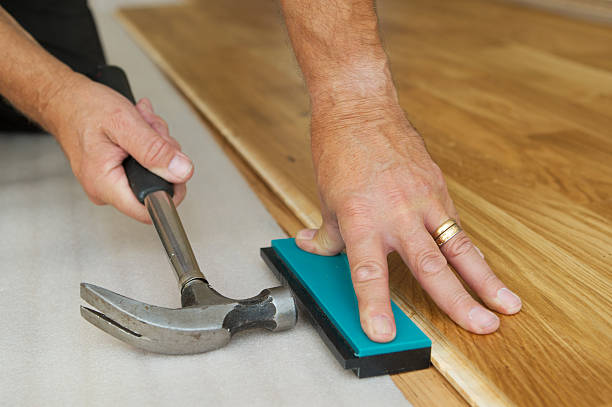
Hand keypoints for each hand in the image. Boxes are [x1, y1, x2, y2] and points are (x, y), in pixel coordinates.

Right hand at [46, 74, 192, 222]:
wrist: (65, 99)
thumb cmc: (84, 108)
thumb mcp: (125, 124)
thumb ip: (155, 150)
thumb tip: (181, 172)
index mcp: (105, 184)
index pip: (150, 211)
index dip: (171, 190)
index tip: (176, 166)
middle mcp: (106, 189)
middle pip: (157, 186)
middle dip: (164, 155)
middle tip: (152, 131)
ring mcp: (111, 182)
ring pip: (155, 171)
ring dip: (157, 143)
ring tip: (142, 124)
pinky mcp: (117, 172)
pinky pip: (146, 163)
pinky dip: (149, 142)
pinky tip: (139, 126)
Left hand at [296, 96, 521, 341]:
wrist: (360, 107)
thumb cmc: (340, 148)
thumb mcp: (326, 197)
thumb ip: (326, 233)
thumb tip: (312, 248)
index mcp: (361, 219)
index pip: (368, 271)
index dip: (375, 305)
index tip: (383, 333)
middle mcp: (396, 212)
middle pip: (430, 264)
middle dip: (458, 300)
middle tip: (482, 325)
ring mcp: (422, 199)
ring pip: (458, 245)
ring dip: (484, 277)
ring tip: (506, 304)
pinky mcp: (437, 187)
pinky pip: (456, 224)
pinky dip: (469, 250)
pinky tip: (482, 269)